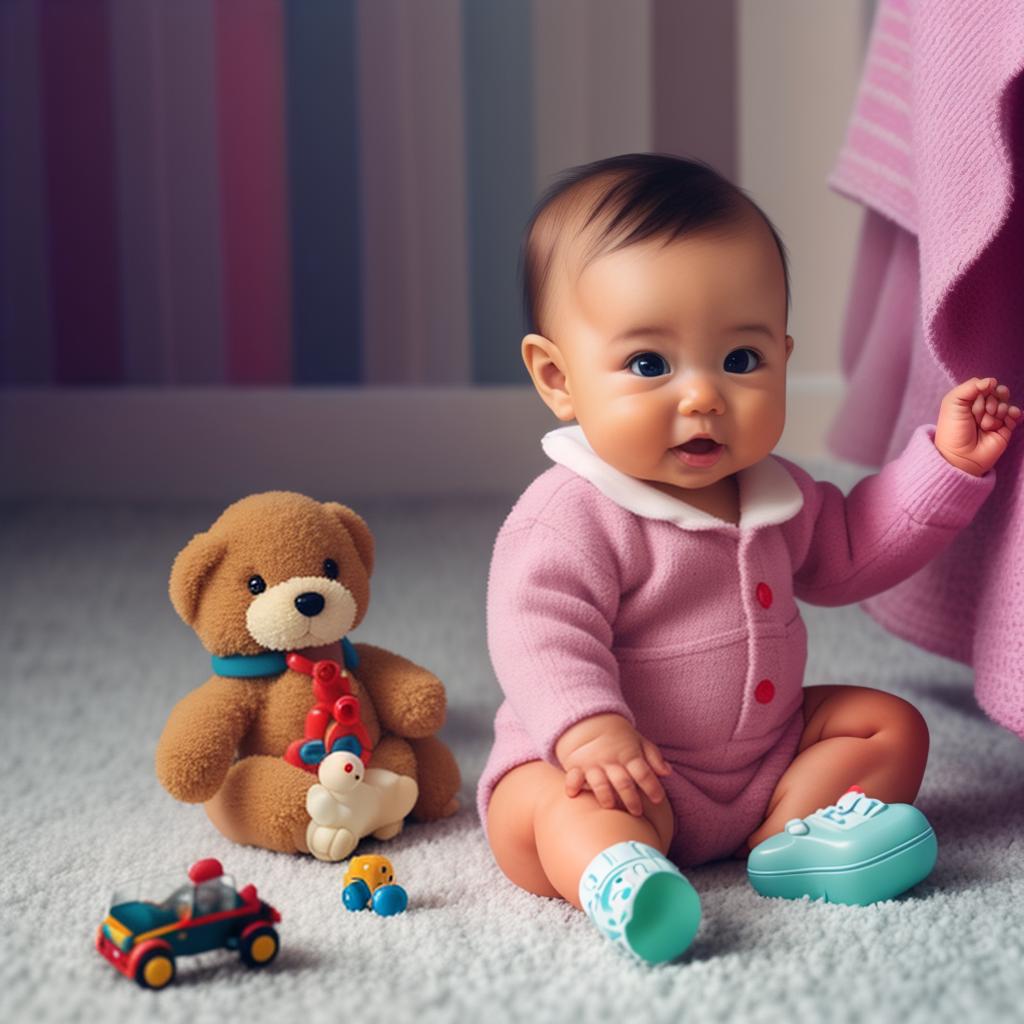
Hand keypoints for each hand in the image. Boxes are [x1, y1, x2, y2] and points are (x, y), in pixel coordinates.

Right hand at [553, 713, 670, 815]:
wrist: (590, 721)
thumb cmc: (619, 737)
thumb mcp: (639, 741)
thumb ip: (653, 757)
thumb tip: (667, 772)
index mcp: (629, 755)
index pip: (643, 773)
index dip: (652, 786)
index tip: (658, 799)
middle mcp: (611, 761)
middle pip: (623, 782)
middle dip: (631, 799)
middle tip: (637, 812)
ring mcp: (593, 764)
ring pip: (600, 783)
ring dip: (606, 797)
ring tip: (610, 807)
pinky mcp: (576, 766)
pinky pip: (573, 777)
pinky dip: (572, 785)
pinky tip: (573, 794)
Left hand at [934, 377, 1019, 475]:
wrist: (960, 456)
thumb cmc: (952, 430)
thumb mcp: (953, 402)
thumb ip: (970, 387)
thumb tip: (992, 381)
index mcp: (968, 401)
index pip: (983, 386)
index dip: (981, 392)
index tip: (974, 403)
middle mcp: (981, 408)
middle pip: (995, 393)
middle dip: (989, 402)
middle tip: (978, 416)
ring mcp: (994, 418)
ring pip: (1005, 403)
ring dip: (998, 411)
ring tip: (986, 425)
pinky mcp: (1005, 429)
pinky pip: (1015, 414)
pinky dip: (1013, 413)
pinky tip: (1007, 417)